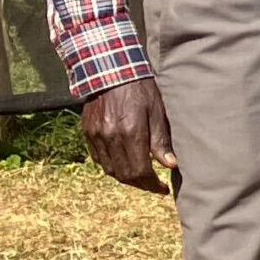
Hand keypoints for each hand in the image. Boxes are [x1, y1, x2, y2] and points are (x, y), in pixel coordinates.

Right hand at [81, 77, 177, 192]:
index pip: (140, 172)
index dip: (153, 184)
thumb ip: (161, 140)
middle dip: (141, 184)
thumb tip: (171, 165)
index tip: (164, 188)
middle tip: (155, 185)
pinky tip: (125, 163)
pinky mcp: (88, 132)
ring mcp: (96, 136)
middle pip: (124, 175)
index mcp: (131, 132)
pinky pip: (99, 159)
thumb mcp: (158, 111)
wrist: (111, 70)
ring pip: (110, 170)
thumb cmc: (141, 89)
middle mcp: (110, 137)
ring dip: (126, 178)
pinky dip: (113, 166)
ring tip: (142, 177)